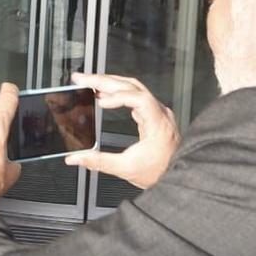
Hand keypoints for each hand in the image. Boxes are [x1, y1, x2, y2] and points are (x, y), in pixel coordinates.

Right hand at [64, 71, 177, 189]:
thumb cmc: (161, 172)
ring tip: (88, 82)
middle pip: (131, 86)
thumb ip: (98, 162)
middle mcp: (159, 113)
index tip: (100, 101)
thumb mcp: (126, 169)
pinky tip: (103, 95)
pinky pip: (134, 95)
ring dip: (109, 83)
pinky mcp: (152, 115)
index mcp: (157, 123)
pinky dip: (116, 92)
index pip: (139, 98)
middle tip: (82, 79)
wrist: (178, 176)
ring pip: (133, 87)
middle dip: (104, 81)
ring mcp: (157, 112)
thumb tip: (76, 158)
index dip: (118, 96)